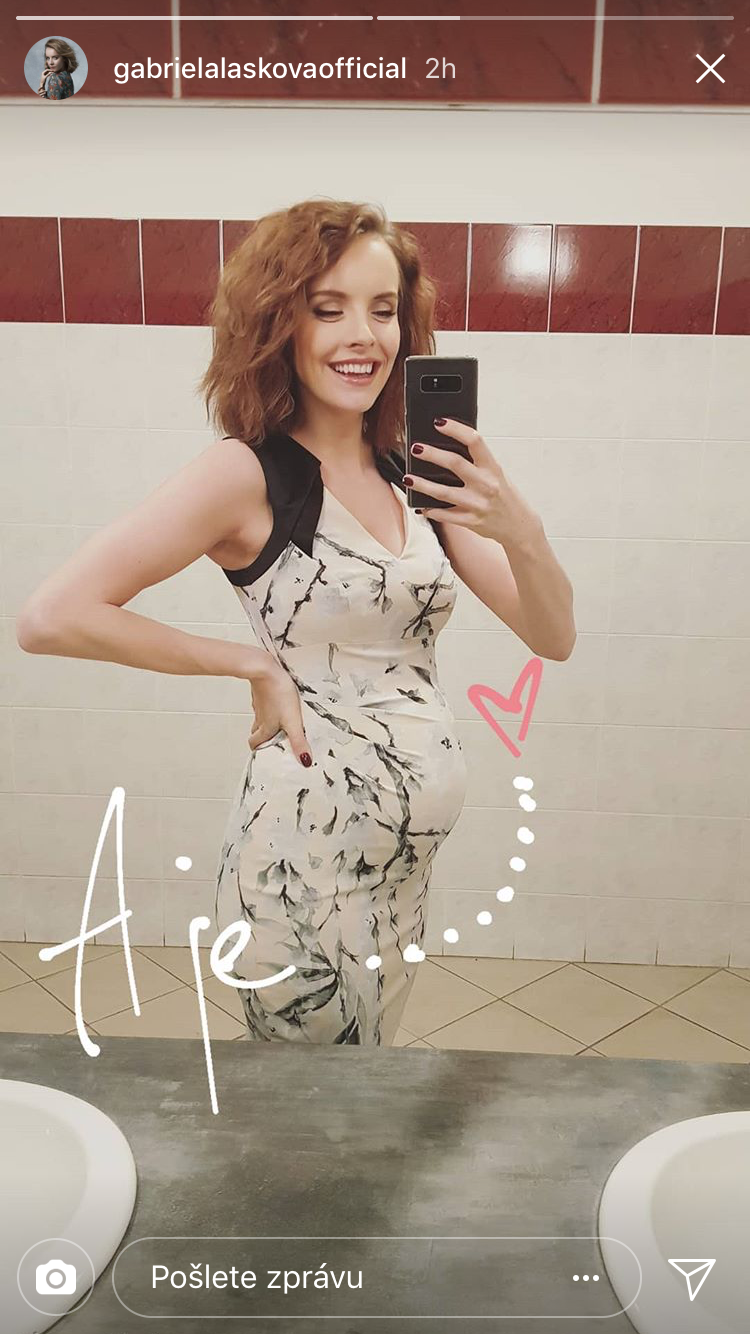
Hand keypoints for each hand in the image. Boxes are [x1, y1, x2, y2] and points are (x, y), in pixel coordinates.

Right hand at [247, 657, 311, 767]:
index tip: (266, 752)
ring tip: (281, 722)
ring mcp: (260, 704)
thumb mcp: (292, 721)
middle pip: (256, 732)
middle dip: (264, 737)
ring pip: (260, 718)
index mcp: (265, 728)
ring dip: (267, 722)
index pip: (255, 744)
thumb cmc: (278, 693)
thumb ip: (298, 741)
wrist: (265, 669)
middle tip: (276, 738)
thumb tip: (305, 762)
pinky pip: (264, 703)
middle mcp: (260, 718)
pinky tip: (279, 702)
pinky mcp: (262, 692)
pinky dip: (269, 707)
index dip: (259, 749)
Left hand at [405, 417, 541, 549]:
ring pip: (444, 492)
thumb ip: (477, 463)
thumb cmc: (505, 496)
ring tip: (408, 478)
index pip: (474, 442)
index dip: (456, 429)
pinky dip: (431, 511)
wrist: (519, 526)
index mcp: (493, 468)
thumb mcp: (497, 474)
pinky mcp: (471, 522)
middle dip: (432, 454)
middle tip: (416, 448)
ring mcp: (477, 504)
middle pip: (455, 464)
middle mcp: (486, 485)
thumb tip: (449, 446)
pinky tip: (421, 506)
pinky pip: (446, 515)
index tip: (439, 422)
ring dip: (422, 484)